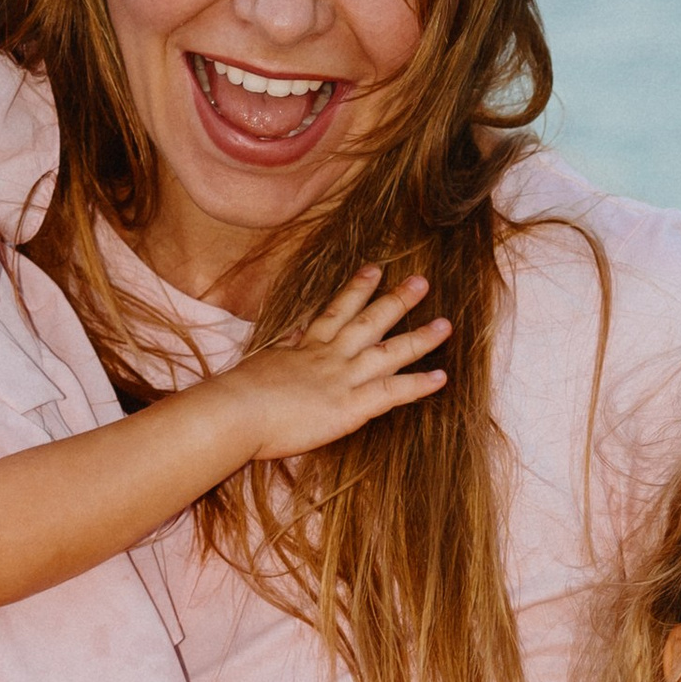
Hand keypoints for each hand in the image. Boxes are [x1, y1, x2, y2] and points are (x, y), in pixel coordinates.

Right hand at [227, 269, 449, 458]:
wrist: (234, 411)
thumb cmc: (237, 393)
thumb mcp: (262, 360)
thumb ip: (285, 347)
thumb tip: (295, 334)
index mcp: (306, 346)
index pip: (336, 311)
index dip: (357, 289)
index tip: (374, 270)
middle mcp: (329, 356)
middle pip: (370, 322)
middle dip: (397, 301)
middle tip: (421, 281)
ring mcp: (342, 379)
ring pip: (389, 353)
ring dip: (420, 338)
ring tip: (446, 325)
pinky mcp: (349, 407)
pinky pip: (391, 393)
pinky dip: (418, 385)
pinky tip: (441, 377)